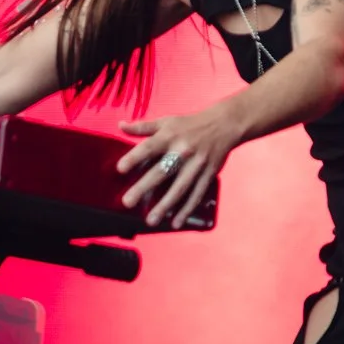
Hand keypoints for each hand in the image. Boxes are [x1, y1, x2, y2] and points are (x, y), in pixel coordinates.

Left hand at [116, 104, 243, 228]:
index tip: (120, 169)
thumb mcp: (166, 121)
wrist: (223, 125)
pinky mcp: (208, 174)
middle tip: (127, 202)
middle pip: (162, 171)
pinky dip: (187, 209)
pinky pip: (196, 194)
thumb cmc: (189, 125)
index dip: (134, 157)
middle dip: (144, 187)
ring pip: (180, 187)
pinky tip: (176, 222)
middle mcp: (182, 150)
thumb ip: (143, 127)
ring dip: (165, 205)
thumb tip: (120, 126)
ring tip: (150, 220)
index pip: (149, 147)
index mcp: (169, 135)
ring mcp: (196, 164)